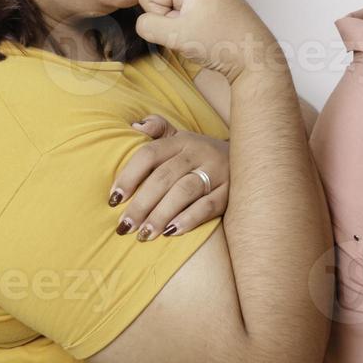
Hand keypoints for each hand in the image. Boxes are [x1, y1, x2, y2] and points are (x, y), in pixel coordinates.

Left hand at [107, 114, 229, 239]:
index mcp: (182, 141)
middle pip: (164, 177)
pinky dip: (188, 219)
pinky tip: (171, 232)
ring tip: (144, 235)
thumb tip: (135, 127)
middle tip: (124, 226)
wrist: (249, 158)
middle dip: (141, 204)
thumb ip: (158, 129)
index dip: (129, 176)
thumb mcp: (181, 138)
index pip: (150, 154)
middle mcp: (199, 153)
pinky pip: (208, 206)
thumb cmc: (201, 155)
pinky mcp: (230, 192)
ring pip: (184, 191)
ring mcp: (217, 172)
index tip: (113, 200)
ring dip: (161, 214)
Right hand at [136, 0, 279, 82]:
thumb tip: (140, 22)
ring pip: (172, 12)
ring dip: (181, 29)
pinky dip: (191, 30)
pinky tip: (209, 35)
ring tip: (205, 35)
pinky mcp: (212, 4)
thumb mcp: (175, 35)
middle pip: (160, 3)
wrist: (256, 59)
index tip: (188, 28)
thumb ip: (147, 26)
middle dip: (172, 24)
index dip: (161, 20)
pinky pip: (185, 17)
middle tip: (198, 34)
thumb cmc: (223, 44)